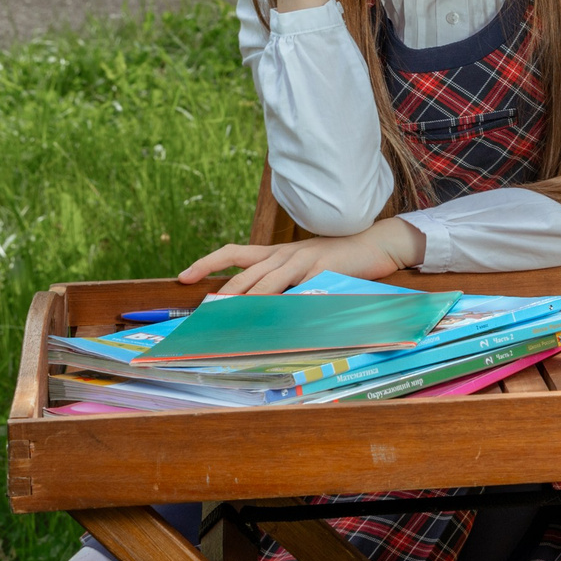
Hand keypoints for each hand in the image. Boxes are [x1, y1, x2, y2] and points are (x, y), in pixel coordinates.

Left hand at [178, 216, 427, 294]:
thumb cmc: (341, 259)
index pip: (234, 253)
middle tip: (203, 312)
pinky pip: (296, 288)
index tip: (184, 277)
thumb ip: (287, 283)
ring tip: (227, 316)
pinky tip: (272, 317)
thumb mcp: (308, 268)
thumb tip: (261, 307)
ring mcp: (303, 260)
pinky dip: (282, 303)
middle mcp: (284, 254)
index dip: (207, 263)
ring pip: (265, 280)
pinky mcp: (322, 269)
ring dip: (244, 299)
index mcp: (277, 253)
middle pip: (244, 271)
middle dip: (221, 292)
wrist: (377, 243)